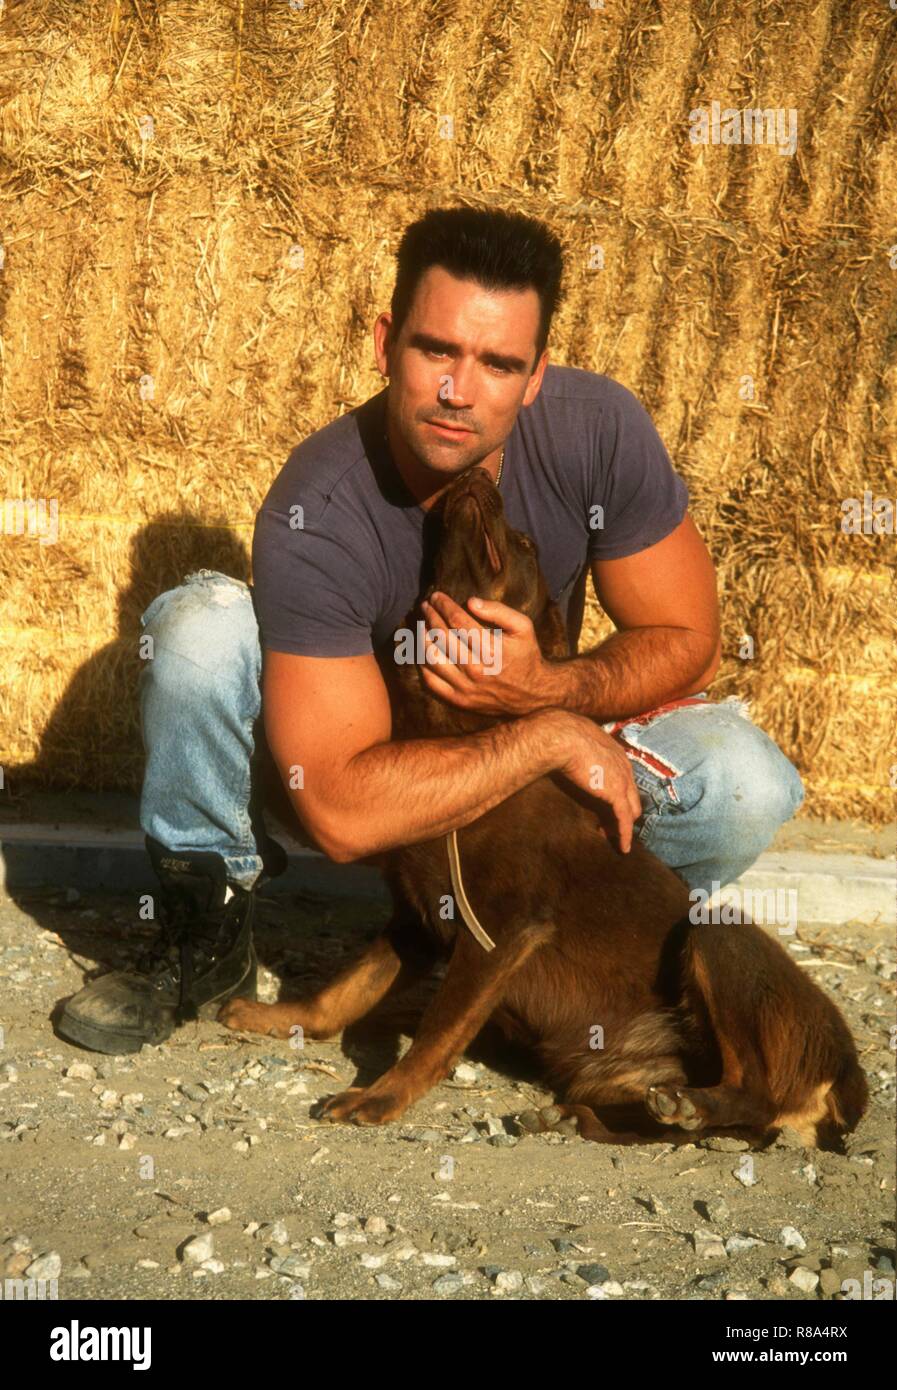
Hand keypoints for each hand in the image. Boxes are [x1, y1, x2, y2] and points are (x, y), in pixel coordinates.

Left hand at [418, 591, 548, 715]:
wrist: (532, 696)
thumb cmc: (526, 655)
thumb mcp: (523, 627)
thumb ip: (499, 611)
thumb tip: (470, 601)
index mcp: (492, 650)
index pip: (458, 621)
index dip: (444, 605)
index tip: (436, 596)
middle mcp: (476, 669)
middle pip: (442, 636)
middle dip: (430, 616)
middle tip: (425, 605)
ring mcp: (465, 687)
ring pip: (432, 658)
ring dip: (423, 637)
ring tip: (422, 625)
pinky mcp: (459, 701)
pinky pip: (430, 681)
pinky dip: (423, 663)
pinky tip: (424, 650)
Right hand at [550, 711, 642, 853]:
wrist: (562, 737)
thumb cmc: (562, 735)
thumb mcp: (576, 738)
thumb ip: (580, 747)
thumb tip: (568, 751)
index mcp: (616, 753)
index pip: (624, 779)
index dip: (617, 794)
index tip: (606, 805)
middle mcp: (624, 766)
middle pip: (632, 796)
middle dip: (623, 811)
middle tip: (609, 824)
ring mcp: (623, 781)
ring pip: (631, 810)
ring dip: (623, 825)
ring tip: (613, 838)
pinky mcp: (616, 795)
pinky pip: (624, 820)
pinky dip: (625, 835)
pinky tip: (623, 847)